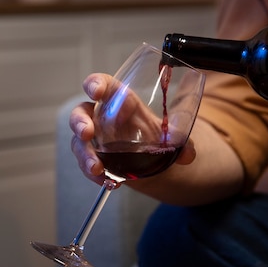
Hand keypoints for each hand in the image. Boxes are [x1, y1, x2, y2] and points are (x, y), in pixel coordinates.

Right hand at [69, 73, 196, 185]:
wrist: (151, 156)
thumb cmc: (154, 133)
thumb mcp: (170, 134)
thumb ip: (181, 140)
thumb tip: (188, 154)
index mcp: (119, 100)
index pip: (103, 85)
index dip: (95, 84)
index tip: (96, 92)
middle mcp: (102, 116)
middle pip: (81, 113)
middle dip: (79, 122)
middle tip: (87, 134)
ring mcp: (94, 138)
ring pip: (79, 142)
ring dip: (85, 155)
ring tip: (97, 169)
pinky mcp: (94, 157)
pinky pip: (87, 164)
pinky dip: (95, 174)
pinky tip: (108, 182)